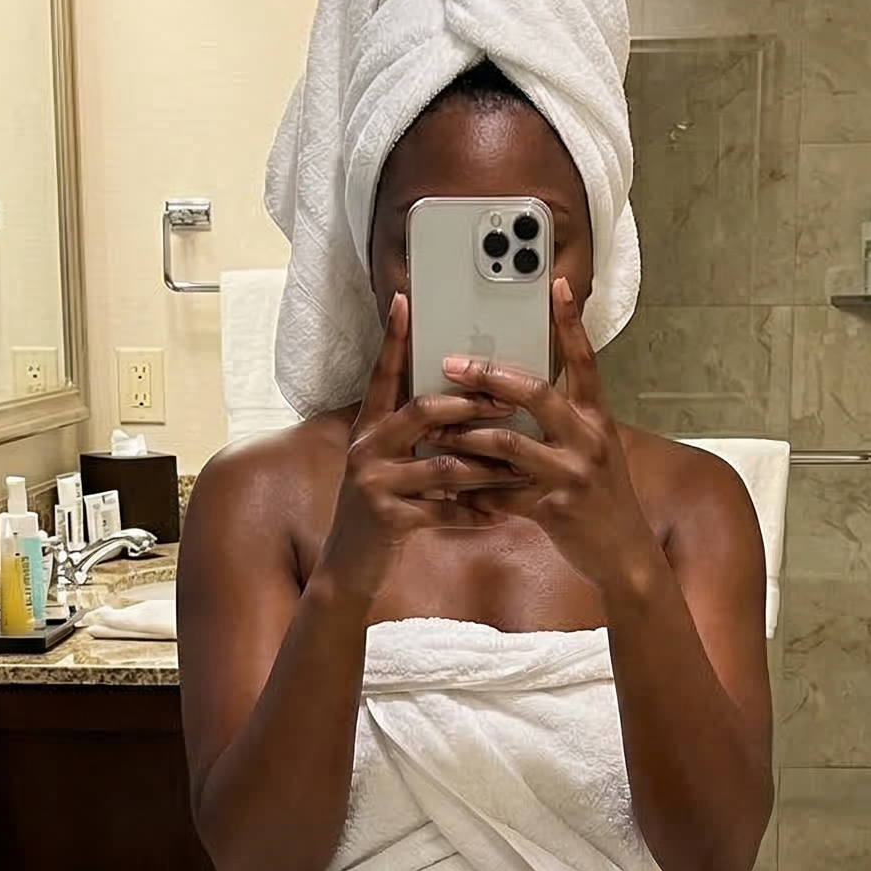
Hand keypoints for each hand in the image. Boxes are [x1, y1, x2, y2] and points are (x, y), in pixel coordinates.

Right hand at [315, 293, 521, 603]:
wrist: (348, 568)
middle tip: (509, 401)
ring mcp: (373, 483)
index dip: (394, 339)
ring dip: (487, 466)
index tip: (407, 302)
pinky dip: (476, 512)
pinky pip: (443, 510)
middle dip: (470, 406)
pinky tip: (502, 513)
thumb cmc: (381, 511)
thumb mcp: (389, 467)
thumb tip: (460, 409)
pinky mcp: (386, 518)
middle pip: (422, 411)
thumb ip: (413, 438)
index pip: (383, 375)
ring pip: (442, 464)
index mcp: (369, 429)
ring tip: (522, 465)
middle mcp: (366, 448)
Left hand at [433, 279, 663, 596]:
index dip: (570, 323)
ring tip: (437, 430)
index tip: (557, 285)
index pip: (584, 362)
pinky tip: (452, 490)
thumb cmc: (604, 500)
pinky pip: (504, 495)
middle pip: (536, 394)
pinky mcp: (554, 509)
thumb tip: (523, 395)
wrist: (626, 555)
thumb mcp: (595, 452)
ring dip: (468, 436)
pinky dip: (475, 492)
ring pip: (509, 445)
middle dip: (490, 376)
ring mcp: (572, 475)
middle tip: (453, 364)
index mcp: (597, 419)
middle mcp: (588, 440)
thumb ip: (566, 422)